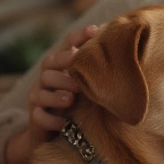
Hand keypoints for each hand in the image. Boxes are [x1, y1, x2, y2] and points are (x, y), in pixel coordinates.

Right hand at [5, 23, 98, 163]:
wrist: (53, 133)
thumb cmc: (77, 103)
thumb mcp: (88, 85)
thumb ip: (99, 71)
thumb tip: (127, 52)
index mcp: (61, 65)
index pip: (67, 44)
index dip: (79, 36)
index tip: (94, 30)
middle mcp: (46, 77)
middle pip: (49, 63)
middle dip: (64, 62)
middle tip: (79, 66)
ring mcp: (38, 97)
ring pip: (40, 90)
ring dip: (56, 94)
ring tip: (71, 99)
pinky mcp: (35, 118)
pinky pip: (38, 116)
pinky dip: (50, 119)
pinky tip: (63, 123)